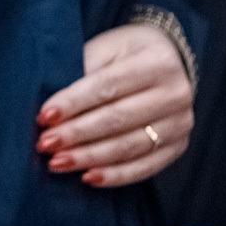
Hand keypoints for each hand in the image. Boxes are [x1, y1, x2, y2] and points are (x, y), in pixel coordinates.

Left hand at [35, 23, 193, 187]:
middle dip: (77, 134)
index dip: (73, 102)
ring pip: (129, 147)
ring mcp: (181, 123)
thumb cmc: (124, 54)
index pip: (107, 85)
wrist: (166, 62)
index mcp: (158, 61)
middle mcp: (176, 93)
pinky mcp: (179, 147)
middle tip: (45, 144)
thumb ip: (83, 71)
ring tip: (57, 162)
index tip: (44, 116)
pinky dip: (114, 175)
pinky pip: (144, 167)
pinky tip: (87, 177)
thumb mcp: (106, 48)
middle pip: (118, 119)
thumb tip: (52, 108)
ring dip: (89, 157)